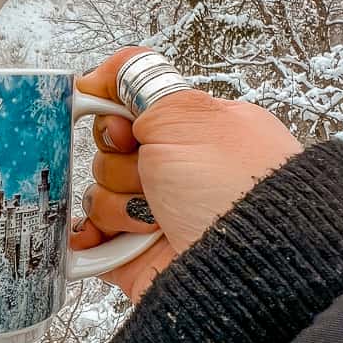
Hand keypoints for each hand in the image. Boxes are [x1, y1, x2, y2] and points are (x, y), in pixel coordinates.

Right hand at [71, 46, 302, 301]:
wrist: (250, 268)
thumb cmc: (236, 188)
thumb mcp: (188, 114)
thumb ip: (142, 83)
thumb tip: (102, 74)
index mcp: (195, 134)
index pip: (130, 110)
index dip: (117, 117)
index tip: (127, 129)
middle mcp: (176, 174)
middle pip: (110, 153)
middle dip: (122, 166)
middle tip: (152, 178)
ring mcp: (156, 216)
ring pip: (99, 195)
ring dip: (117, 206)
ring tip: (153, 221)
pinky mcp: (136, 257)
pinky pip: (93, 241)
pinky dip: (92, 241)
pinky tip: (105, 239)